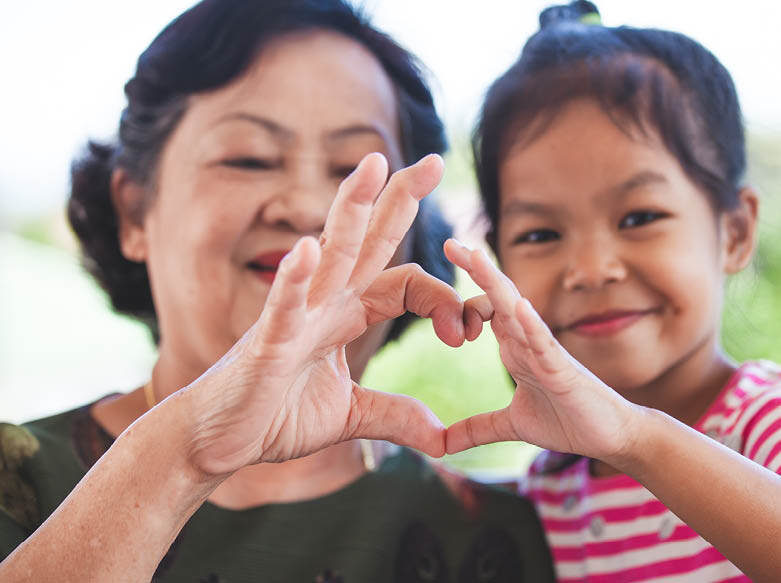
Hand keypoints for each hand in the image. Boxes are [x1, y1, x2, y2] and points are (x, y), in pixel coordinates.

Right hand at [180, 154, 484, 475]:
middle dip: (399, 200)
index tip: (467, 333)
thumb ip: (394, 415)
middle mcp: (324, 304)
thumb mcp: (350, 416)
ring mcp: (295, 318)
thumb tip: (441, 436)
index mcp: (346, 315)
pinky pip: (282, 306)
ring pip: (329, 255)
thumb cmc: (275, 417)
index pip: (406, 284)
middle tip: (433, 160)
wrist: (219, 441)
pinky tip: (307, 249)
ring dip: (351, 209)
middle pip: (369, 242)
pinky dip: (294, 279)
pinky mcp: (266, 344)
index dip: (444, 301)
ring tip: (374, 164)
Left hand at [443, 240, 640, 462]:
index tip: (432, 299)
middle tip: (451, 241)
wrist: (611, 437)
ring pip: (517, 310)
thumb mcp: (510, 426)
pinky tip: (519, 308)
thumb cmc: (567, 421)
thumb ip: (477, 429)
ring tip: (476, 258)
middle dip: (476, 268)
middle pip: (498, 297)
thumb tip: (442, 446)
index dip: (460, 303)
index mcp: (514, 348)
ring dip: (496, 284)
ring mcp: (546, 352)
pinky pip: (545, 343)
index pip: (484, 312)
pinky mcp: (563, 370)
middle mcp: (528, 342)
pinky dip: (532, 325)